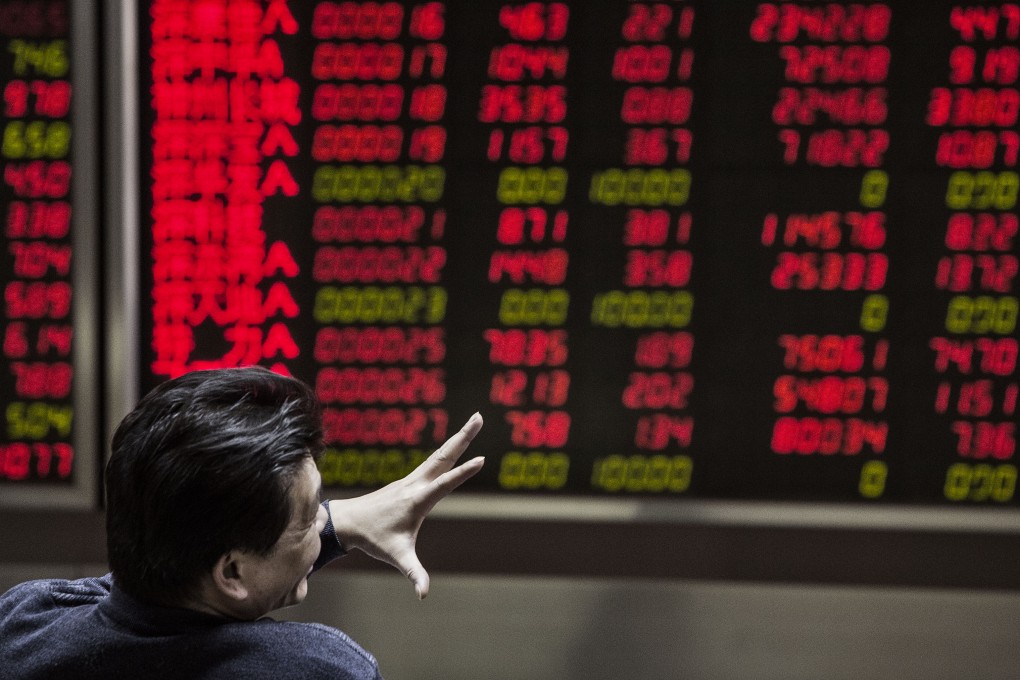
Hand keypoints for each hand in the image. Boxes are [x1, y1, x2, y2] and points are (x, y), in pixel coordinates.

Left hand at [327, 413, 483, 598]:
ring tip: (473, 422)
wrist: (348, 521)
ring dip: (458, 438)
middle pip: (444, 455)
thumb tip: (423, 594)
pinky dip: (447, 449)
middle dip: (463, 436)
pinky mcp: (408, 481)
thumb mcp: (396, 556)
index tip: (482, 460)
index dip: (463, 473)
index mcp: (417, 500)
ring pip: (439, 454)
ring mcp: (411, 479)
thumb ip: (413, 573)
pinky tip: (453, 444)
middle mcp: (415, 484)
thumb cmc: (373, 539)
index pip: (445, 483)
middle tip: (479, 417)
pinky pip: (432, 461)